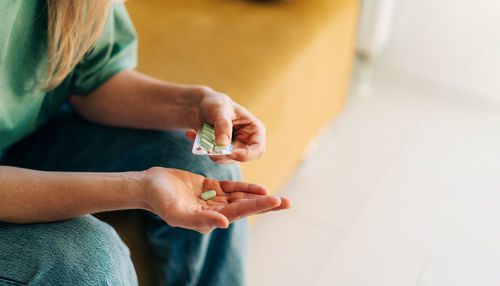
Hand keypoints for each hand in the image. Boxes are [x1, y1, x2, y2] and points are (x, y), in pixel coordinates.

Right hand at [141, 167, 290, 233]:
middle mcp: (214, 212)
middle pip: (245, 207)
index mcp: (209, 220)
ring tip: (280, 199)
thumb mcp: (176, 212)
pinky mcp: (210, 188)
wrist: (149, 186)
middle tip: (288, 203)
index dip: (257, 206)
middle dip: (266, 205)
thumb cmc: (159, 200)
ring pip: (241, 198)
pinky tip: (261, 188)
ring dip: (260, 197)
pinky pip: (232, 188)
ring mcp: (213, 200)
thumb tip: (225, 224)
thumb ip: (200, 220)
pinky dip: (246, 188)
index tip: (275, 200)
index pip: (238, 213)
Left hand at [186, 86, 265, 163]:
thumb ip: (222, 125)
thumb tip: (223, 144)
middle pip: (239, 158)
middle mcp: (246, 142)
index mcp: (254, 130)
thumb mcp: (219, 109)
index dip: (247, 155)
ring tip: (195, 134)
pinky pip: (211, 156)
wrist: (202, 106)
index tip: (232, 153)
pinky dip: (200, 148)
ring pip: (223, 159)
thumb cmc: (216, 103)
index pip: (258, 150)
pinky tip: (191, 133)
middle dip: (221, 153)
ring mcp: (234, 149)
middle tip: (206, 145)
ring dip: (208, 150)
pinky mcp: (221, 153)